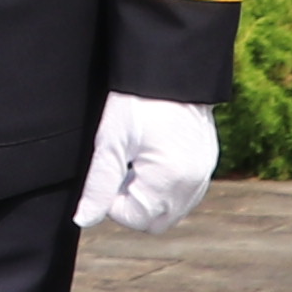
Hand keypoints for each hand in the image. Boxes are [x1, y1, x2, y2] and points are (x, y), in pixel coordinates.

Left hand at [75, 95, 217, 233]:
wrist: (170, 70)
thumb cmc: (136, 102)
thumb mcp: (111, 143)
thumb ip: (99, 186)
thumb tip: (84, 219)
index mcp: (169, 180)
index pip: (134, 218)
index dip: (114, 200)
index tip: (111, 170)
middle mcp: (193, 184)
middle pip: (155, 222)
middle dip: (133, 204)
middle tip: (123, 169)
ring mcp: (204, 175)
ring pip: (172, 210)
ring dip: (151, 197)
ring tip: (139, 161)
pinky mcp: (208, 164)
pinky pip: (186, 194)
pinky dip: (167, 187)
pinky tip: (155, 158)